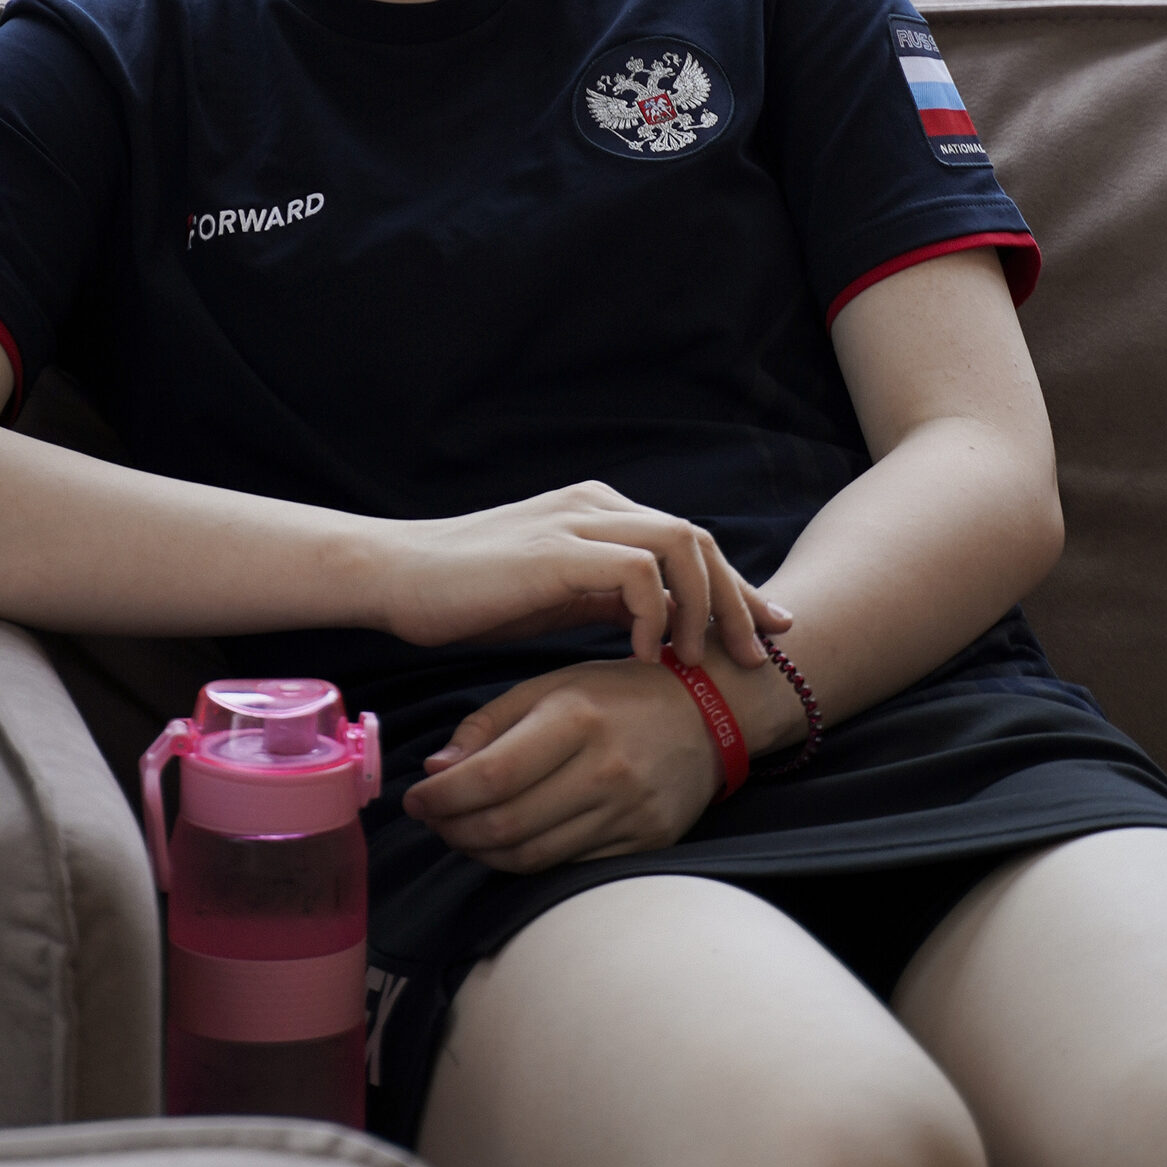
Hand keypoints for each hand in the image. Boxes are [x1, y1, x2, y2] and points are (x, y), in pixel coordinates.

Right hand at [375, 480, 790, 667]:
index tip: (768, 634)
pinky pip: (639, 570)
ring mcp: (578, 521)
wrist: (398, 578)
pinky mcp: (557, 548)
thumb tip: (665, 625)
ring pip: (682, 543)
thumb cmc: (470, 596)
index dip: (736, 590)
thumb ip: (608, 598)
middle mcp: (597, 505)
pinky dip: (656, 611)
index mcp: (599, 513)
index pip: (690, 543)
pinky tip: (644, 653)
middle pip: (699, 540)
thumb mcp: (557, 597)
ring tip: (697, 661)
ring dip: (705, 605)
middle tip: (754, 658)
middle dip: (738, 601)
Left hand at [402, 658, 727, 870]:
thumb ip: (490, 723)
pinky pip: (566, 866)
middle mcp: (604, 769)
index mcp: (577, 717)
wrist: (713, 712)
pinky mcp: (643, 844)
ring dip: (481, 851)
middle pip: (506, 824)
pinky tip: (506, 843)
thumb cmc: (620, 693)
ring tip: (461, 832)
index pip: (491, 775)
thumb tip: (436, 769)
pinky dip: (525, 860)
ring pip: (532, 856)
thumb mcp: (554, 684)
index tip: (415, 798)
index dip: (442, 796)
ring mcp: (628, 812)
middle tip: (431, 820)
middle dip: (453, 829)